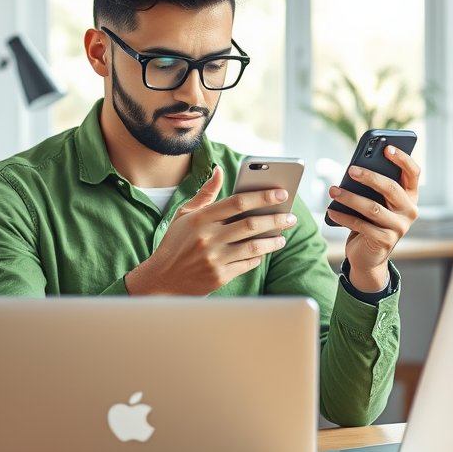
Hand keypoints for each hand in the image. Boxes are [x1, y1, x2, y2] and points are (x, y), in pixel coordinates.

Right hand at [125, 166, 297, 295]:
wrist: (162, 280)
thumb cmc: (175, 243)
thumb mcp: (184, 215)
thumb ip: (205, 194)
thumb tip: (220, 171)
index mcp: (199, 219)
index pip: (237, 202)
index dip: (262, 196)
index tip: (280, 193)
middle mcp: (207, 238)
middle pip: (250, 224)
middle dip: (275, 218)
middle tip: (290, 216)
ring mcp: (214, 259)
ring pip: (253, 246)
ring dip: (273, 240)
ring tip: (283, 236)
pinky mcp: (219, 277)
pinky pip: (247, 264)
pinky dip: (259, 256)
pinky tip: (265, 250)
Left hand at [326, 145, 419, 291]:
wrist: (369, 256)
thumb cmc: (371, 221)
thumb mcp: (376, 202)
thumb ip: (373, 187)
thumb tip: (354, 170)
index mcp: (410, 196)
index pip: (413, 173)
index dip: (403, 159)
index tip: (387, 148)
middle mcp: (410, 211)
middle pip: (391, 188)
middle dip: (370, 177)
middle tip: (351, 169)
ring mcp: (399, 227)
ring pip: (373, 208)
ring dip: (350, 197)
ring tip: (333, 190)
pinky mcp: (385, 241)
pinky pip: (361, 225)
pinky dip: (344, 217)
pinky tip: (331, 210)